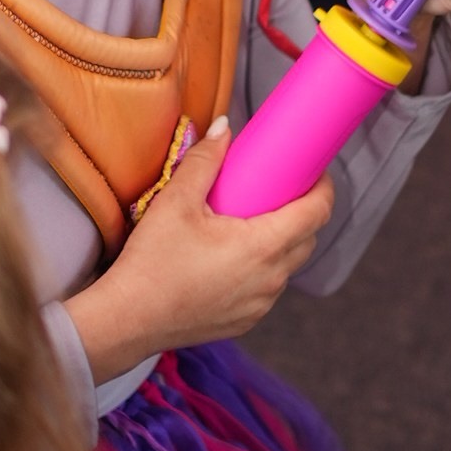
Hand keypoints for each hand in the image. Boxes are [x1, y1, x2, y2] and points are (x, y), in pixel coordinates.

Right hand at [64, 123, 331, 376]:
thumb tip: (224, 129)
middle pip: (307, 238)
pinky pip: (268, 288)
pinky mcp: (245, 321)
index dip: (323, 187)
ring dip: (283, 241)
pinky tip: (238, 255)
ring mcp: (260, 305)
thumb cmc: (151, 263)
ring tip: (256, 220)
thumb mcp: (175, 202)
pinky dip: (264, 268)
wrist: (127, 321)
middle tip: (280, 189)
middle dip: (303, 211)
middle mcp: (271, 280)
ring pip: (288, 266)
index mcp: (263, 247)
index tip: (314, 170)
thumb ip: (204, 161)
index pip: (316, 213)